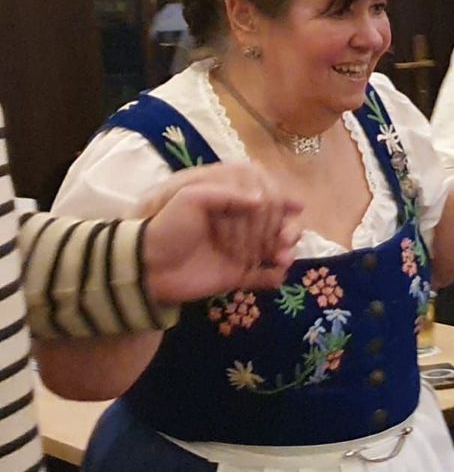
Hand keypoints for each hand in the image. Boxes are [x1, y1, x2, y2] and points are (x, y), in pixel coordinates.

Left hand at [141, 164, 303, 302]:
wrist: (149, 268)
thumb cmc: (167, 228)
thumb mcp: (190, 198)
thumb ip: (226, 194)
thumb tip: (261, 200)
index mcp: (230, 204)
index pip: (266, 198)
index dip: (278, 203)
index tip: (285, 210)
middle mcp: (239, 225)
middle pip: (277, 224)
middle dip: (286, 229)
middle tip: (283, 240)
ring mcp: (240, 251)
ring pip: (276, 249)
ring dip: (285, 251)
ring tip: (282, 259)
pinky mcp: (237, 275)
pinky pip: (264, 277)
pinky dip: (274, 276)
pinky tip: (275, 274)